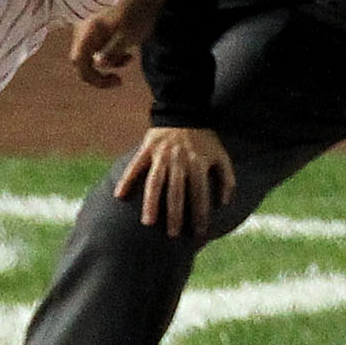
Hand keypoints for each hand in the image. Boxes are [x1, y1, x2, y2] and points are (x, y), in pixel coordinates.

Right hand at [69, 0, 154, 87]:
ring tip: (129, 59)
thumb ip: (111, 52)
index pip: (80, 64)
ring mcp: (90, 27)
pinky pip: (99, 45)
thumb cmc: (136, 14)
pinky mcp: (100, 25)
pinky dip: (112, 53)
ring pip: (92, 53)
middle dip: (101, 73)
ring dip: (109, 62)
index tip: (115, 81)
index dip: (95, 78)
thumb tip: (98, 64)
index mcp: (88, 33)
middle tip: (118, 80)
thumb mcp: (127, 36)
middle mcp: (84, 30)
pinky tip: (129, 53)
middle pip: (83, 60)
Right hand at [115, 126, 235, 235]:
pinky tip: (119, 196)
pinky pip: (135, 166)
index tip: (199, 232)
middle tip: (174, 234)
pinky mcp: (147, 149)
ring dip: (152, 203)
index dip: (200, 214)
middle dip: (176, 214)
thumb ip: (227, 179)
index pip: (200, 194)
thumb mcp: (222, 155)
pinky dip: (126, 180)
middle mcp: (180, 161)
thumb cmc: (204, 138)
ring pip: (155, 182)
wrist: (184, 110)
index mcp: (198, 163)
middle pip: (177, 192)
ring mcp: (162, 155)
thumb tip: (224, 203)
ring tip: (148, 222)